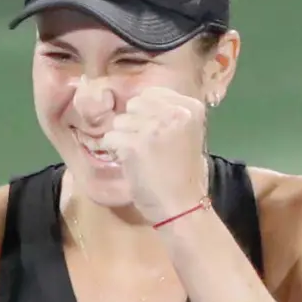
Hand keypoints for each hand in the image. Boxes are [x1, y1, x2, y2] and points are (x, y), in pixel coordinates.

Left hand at [101, 87, 206, 224]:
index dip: (146, 114)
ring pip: (120, 121)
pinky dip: (115, 152)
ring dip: (124, 139)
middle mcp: (174, 112)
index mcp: (191, 107)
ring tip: (140, 158)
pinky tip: (130, 165)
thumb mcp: (188, 135)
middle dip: (134, 124)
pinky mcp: (134, 144)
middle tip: (146, 148)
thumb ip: (169, 115)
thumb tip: (139, 103)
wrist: (183, 207)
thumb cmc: (184, 176)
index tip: (154, 136)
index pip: (152, 94)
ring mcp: (153, 127)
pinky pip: (110, 139)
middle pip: (134, 105)